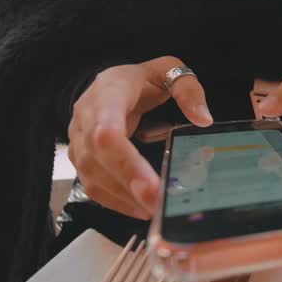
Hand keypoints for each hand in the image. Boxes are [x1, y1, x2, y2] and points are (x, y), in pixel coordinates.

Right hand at [68, 57, 212, 218]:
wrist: (108, 82)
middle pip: (99, 157)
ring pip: (92, 175)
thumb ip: (187, 89)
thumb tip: (203, 119)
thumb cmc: (140, 79)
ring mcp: (78, 139)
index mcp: (108, 92)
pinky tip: (139, 208)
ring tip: (154, 210)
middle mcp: (86, 116)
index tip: (150, 185)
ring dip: (123, 197)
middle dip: (129, 185)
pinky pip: (91, 185)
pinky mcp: (79, 157)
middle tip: (157, 205)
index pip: (106, 129)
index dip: (125, 160)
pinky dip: (116, 201)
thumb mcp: (167, 71)